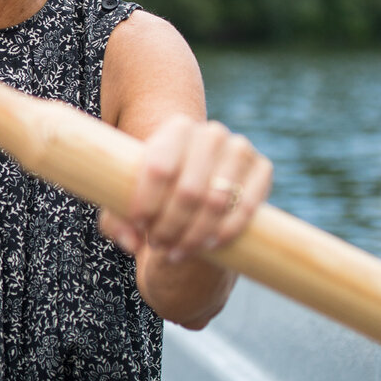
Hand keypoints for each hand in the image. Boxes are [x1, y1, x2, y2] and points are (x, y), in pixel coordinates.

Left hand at [97, 116, 271, 266]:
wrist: (200, 189)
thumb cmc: (158, 194)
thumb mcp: (131, 202)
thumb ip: (118, 221)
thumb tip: (130, 242)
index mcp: (177, 128)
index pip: (159, 167)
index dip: (148, 202)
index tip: (139, 226)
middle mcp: (211, 133)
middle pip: (188, 190)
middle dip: (170, 225)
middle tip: (158, 245)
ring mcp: (240, 149)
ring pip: (216, 201)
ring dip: (194, 234)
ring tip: (176, 252)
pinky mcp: (262, 169)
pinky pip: (247, 206)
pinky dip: (226, 231)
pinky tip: (209, 247)